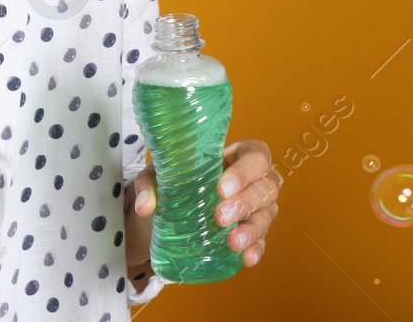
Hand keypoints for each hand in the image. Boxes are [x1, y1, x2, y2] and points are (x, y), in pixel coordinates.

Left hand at [130, 138, 279, 267]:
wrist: (173, 206)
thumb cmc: (177, 178)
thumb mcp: (160, 174)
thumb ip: (150, 184)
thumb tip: (145, 206)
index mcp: (237, 154)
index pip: (255, 155)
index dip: (245, 171)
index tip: (222, 189)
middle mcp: (255, 179)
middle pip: (266, 187)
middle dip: (245, 203)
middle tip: (220, 217)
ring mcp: (258, 206)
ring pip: (267, 214)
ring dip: (252, 229)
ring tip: (233, 242)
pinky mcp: (254, 230)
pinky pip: (263, 240)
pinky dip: (256, 248)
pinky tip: (246, 258)